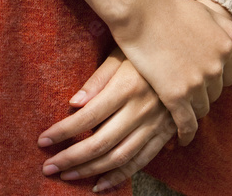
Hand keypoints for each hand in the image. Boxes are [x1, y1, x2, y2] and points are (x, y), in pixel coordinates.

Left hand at [39, 48, 175, 190]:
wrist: (188, 55)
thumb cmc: (147, 48)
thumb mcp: (121, 52)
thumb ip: (98, 79)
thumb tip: (73, 103)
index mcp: (127, 86)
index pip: (87, 116)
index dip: (63, 131)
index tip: (43, 139)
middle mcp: (141, 109)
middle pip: (100, 143)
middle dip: (70, 158)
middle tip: (49, 167)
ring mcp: (155, 124)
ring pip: (118, 157)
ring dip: (90, 171)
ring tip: (68, 176)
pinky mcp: (165, 133)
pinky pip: (141, 161)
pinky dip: (119, 176)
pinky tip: (100, 184)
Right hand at [73, 0, 231, 144]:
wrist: (139, 12)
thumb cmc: (170, 9)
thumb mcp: (206, 14)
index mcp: (225, 47)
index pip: (229, 76)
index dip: (215, 77)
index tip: (201, 77)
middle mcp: (216, 67)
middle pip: (215, 93)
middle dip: (203, 92)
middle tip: (186, 88)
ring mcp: (197, 83)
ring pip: (202, 109)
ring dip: (192, 109)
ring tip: (180, 107)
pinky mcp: (176, 96)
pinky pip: (187, 124)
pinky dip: (185, 134)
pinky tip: (180, 139)